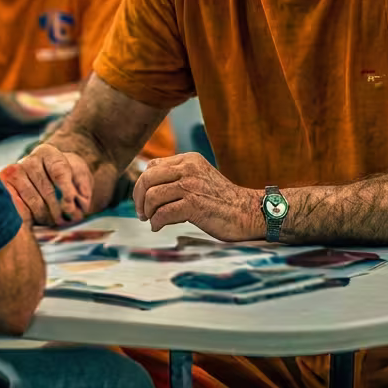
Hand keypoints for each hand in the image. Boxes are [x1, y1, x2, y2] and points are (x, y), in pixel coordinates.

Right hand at [0, 143, 92, 226]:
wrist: (43, 178)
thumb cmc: (64, 178)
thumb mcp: (79, 177)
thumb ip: (83, 188)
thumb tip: (76, 205)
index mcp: (48, 153)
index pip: (59, 172)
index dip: (67, 189)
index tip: (72, 203)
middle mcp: (29, 160)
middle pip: (47, 190)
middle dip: (59, 209)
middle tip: (67, 221)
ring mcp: (14, 174)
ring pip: (34, 202)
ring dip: (47, 217)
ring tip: (55, 222)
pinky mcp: (4, 188)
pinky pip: (19, 209)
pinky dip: (31, 219)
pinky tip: (39, 222)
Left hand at [132, 152, 258, 239]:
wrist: (248, 212)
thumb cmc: (222, 200)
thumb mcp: (199, 178)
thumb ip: (178, 177)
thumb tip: (147, 187)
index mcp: (189, 160)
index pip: (152, 166)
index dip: (142, 184)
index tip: (142, 200)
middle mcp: (188, 169)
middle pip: (147, 179)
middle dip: (138, 198)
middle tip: (141, 213)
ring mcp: (191, 186)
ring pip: (152, 196)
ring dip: (148, 212)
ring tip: (151, 221)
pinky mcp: (194, 205)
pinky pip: (163, 214)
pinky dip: (156, 223)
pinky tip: (158, 227)